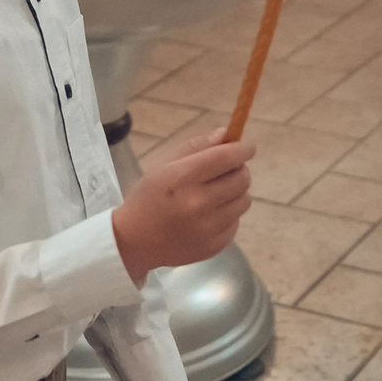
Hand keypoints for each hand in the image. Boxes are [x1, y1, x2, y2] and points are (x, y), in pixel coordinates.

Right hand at [110, 129, 253, 281]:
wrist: (135, 242)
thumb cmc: (148, 197)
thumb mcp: (163, 166)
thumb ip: (195, 147)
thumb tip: (224, 135)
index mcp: (183, 178)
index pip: (226, 157)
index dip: (242, 149)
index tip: (247, 147)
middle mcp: (199, 203)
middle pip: (241, 178)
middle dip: (239, 170)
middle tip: (228, 170)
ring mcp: (209, 228)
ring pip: (244, 200)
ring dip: (236, 192)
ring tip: (218, 193)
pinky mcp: (215, 245)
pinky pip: (236, 221)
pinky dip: (228, 214)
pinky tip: (209, 215)